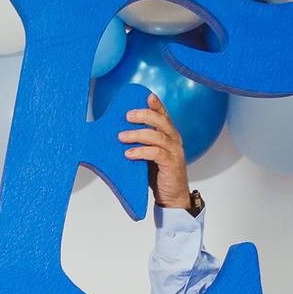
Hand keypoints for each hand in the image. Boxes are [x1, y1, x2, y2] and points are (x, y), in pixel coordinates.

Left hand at [122, 94, 190, 211]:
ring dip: (138, 134)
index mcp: (169, 135)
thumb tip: (118, 134)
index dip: (157, 105)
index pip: (163, 115)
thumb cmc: (158, 175)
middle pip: (161, 122)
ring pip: (157, 137)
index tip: (147, 96)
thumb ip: (141, 143)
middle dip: (144, 116)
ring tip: (122, 137)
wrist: (172, 197)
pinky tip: (129, 153)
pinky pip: (156, 153)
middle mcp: (174, 140)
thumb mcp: (148, 155)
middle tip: (127, 115)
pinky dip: (141, 152)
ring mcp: (174, 152)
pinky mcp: (171, 164)